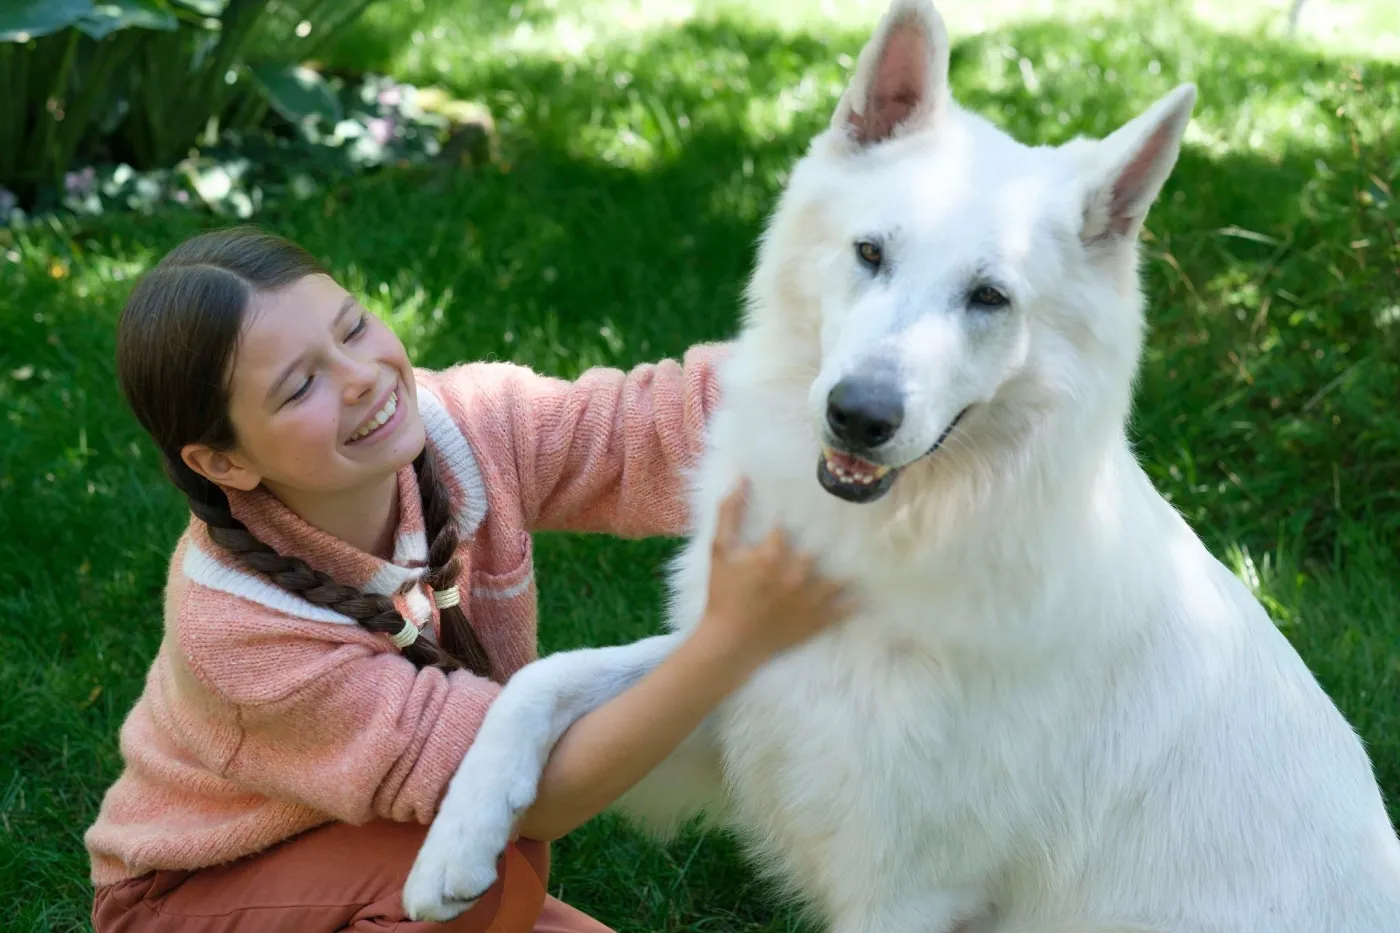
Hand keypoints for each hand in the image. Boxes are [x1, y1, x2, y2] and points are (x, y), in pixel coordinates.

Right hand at [698, 478, 854, 664]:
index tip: (811, 504)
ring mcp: (810, 598)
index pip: (790, 526)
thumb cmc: (722, 595)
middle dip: (827, 540)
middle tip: (846, 527)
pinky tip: (864, 593)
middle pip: (819, 549)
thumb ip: (728, 513)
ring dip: (849, 568)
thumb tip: (741, 479)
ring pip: (839, 578)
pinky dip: (855, 601)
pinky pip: (844, 609)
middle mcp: (796, 573)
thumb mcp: (719, 550)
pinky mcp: (817, 621)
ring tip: (866, 556)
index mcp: (772, 553)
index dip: (797, 515)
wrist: (729, 643)